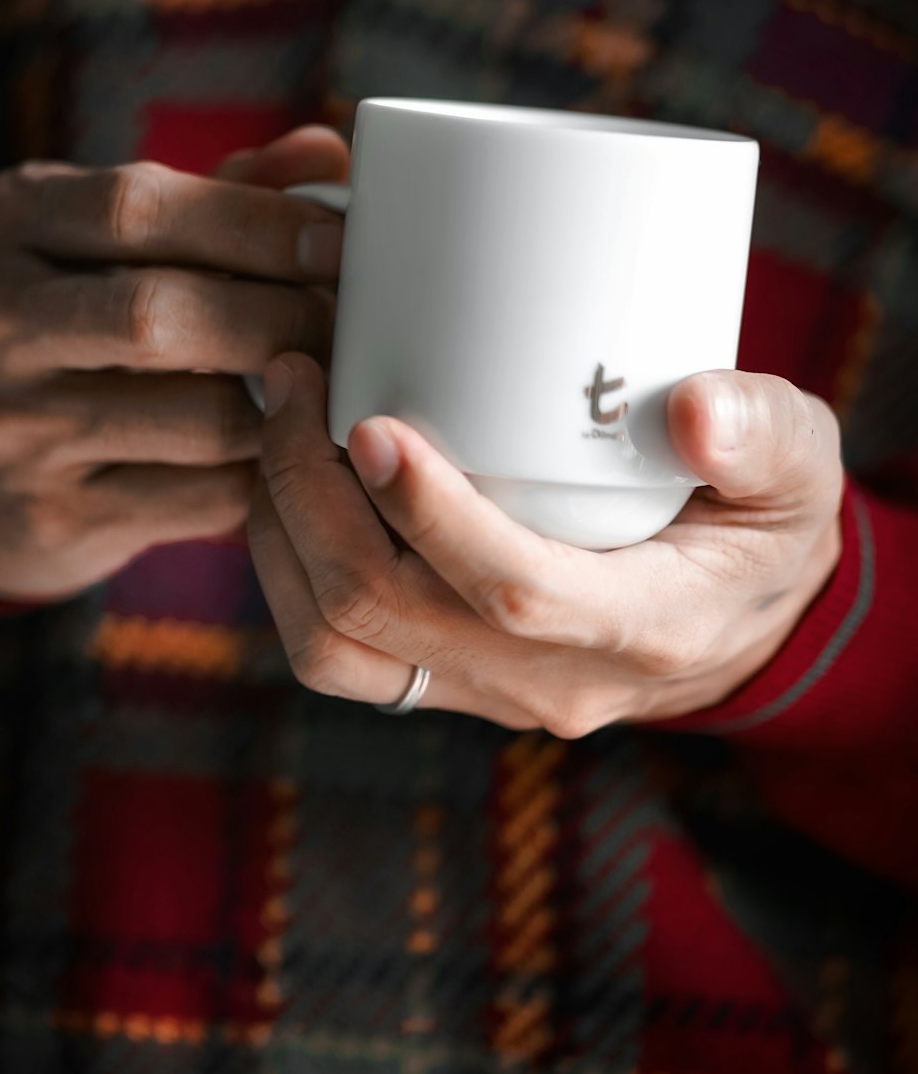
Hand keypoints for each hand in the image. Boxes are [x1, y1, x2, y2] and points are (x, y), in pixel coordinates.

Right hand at [0, 128, 349, 600]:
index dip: (254, 222)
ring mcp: (11, 430)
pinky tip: (287, 451)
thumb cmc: (68, 328)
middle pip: (160, 314)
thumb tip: (324, 155)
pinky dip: (263, 473)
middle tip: (348, 324)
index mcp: (9, 225)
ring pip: (194, 417)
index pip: (137, 206)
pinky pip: (199, 496)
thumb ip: (214, 195)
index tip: (336, 240)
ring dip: (286, 404)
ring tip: (332, 385)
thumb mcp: (103, 242)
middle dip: (280, 316)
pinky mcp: (51, 516)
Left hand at [248, 355, 843, 730]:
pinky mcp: (449, 680)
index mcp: (647, 627)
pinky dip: (289, 567)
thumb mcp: (800, 467)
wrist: (744, 624)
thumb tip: (695, 407)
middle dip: (311, 497)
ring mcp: (489, 692)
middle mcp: (553, 680)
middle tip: (291, 381)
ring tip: (274, 423)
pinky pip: (339, 651)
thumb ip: (761, 431)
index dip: (430, 515)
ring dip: (281, 535)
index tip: (370, 422)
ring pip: (339, 648)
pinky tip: (287, 478)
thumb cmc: (765, 525)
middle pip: (388, 616)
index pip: (512, 591)